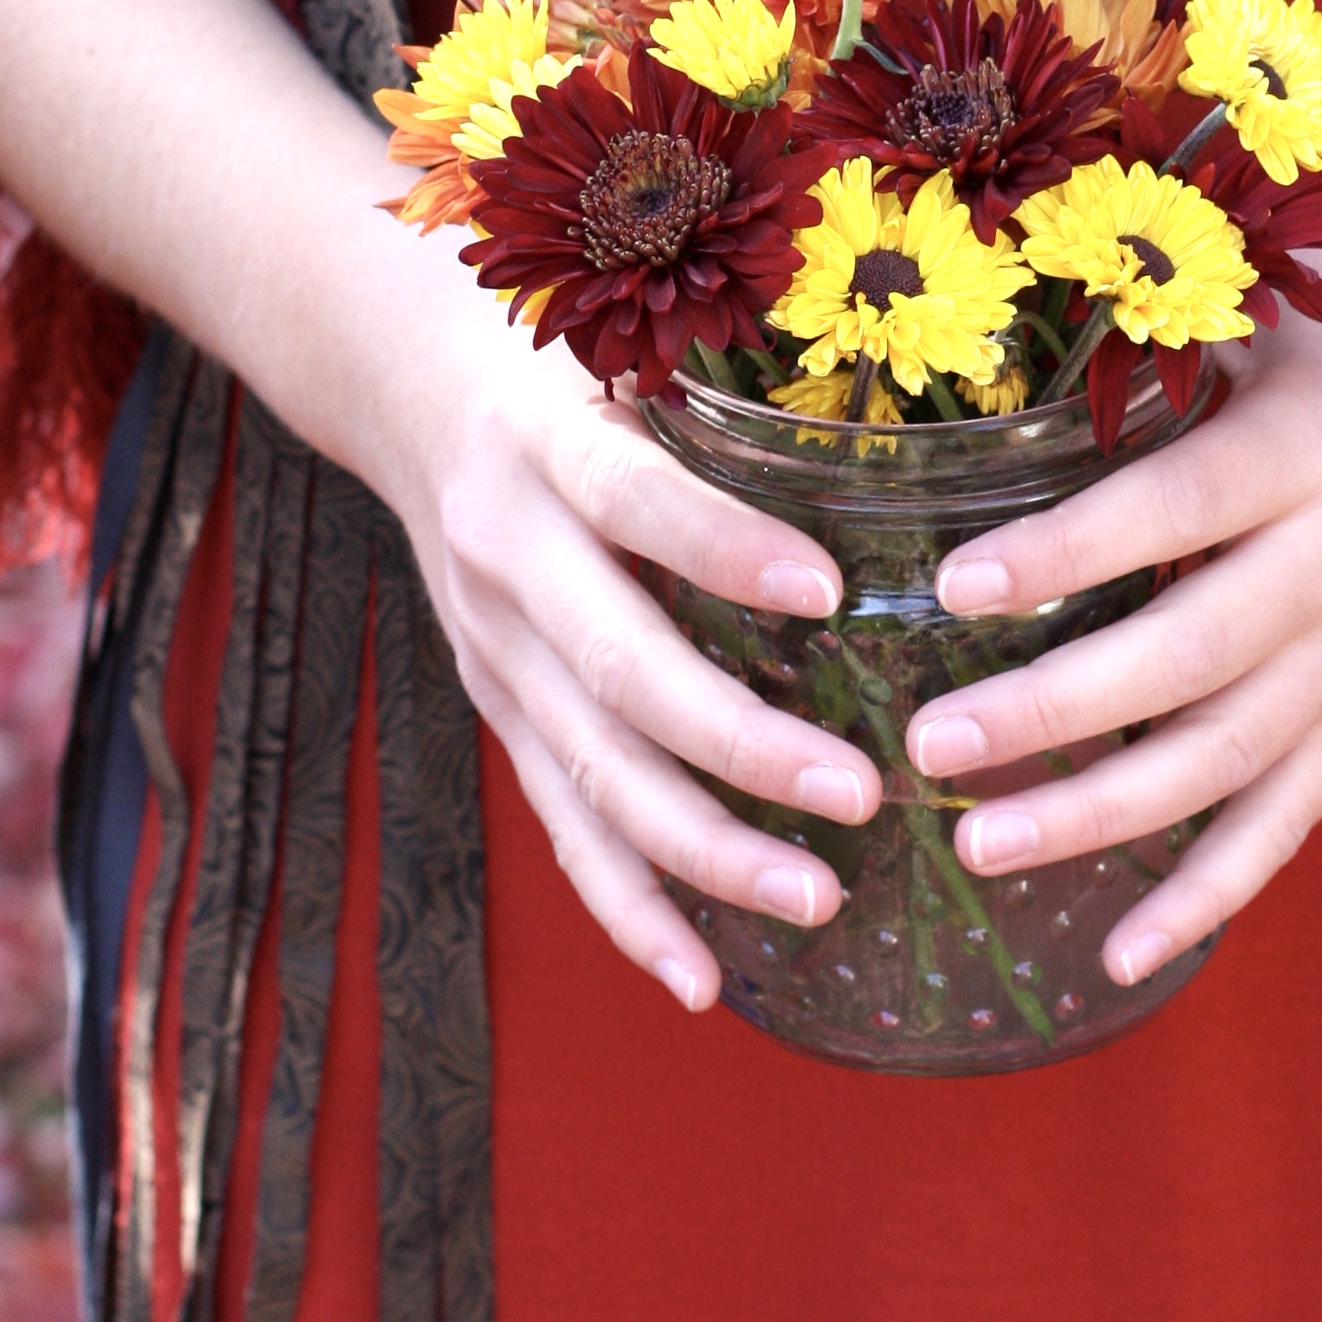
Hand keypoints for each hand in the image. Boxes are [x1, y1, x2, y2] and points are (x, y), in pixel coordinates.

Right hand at [383, 276, 887, 1007]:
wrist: (411, 393)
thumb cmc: (572, 362)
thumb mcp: (627, 343)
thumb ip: (728, 390)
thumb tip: (910, 421)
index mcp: (550, 445)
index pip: (633, 497)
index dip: (720, 545)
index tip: (827, 589)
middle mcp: (511, 556)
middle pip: (622, 668)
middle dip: (741, 744)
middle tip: (862, 793)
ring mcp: (497, 649)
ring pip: (596, 770)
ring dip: (705, 849)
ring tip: (817, 899)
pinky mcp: (501, 713)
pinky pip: (565, 825)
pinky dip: (630, 908)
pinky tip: (702, 978)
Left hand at [902, 173, 1321, 983]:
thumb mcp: (1265, 301)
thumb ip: (1151, 348)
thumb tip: (978, 370)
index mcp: (1316, 446)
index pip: (1174, 509)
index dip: (1066, 554)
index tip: (954, 587)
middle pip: (1190, 658)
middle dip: (1053, 713)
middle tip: (933, 745)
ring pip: (1227, 757)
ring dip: (1100, 815)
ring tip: (979, 844)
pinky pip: (1288, 816)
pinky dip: (1210, 892)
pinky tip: (1121, 954)